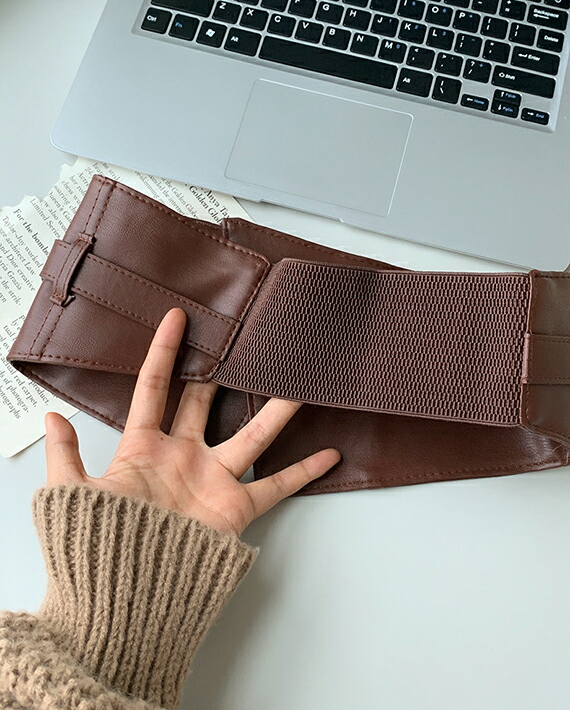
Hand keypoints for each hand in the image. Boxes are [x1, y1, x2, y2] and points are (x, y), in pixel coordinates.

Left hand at [45, 308, 339, 535]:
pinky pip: (275, 485)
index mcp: (144, 447)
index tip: (176, 318)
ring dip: (275, 408)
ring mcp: (211, 479)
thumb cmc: (97, 542)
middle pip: (207, 402)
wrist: (125, 592)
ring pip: (251, 433)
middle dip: (222, 372)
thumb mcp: (72, 494)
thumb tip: (49, 416)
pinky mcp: (234, 507)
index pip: (154, 387)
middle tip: (240, 342)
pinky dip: (302, 471)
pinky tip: (327, 453)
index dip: (164, 352)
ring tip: (297, 380)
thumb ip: (64, 455)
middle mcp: (183, 455)